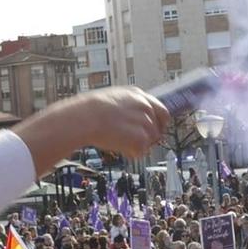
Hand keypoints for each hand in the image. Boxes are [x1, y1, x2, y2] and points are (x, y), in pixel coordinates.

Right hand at [16, 89, 169, 173]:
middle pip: (158, 129)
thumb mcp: (113, 98)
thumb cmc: (90, 109)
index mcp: (139, 96)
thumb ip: (128, 106)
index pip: (162, 112)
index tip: (153, 131)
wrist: (85, 118)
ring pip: (150, 142)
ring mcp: (146, 123)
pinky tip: (118, 147)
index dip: (158, 124)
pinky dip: (130, 153)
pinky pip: (141, 152)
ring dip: (138, 145)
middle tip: (135, 142)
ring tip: (119, 142)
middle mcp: (146, 108)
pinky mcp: (141, 138)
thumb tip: (129, 116)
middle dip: (149, 138)